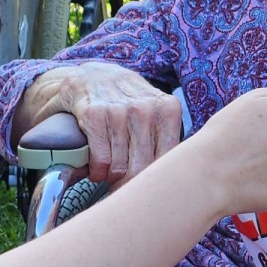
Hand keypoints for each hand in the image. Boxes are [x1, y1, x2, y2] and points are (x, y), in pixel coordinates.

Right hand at [42, 62, 182, 188]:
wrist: (91, 77)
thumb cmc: (128, 103)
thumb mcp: (156, 111)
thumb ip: (168, 141)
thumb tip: (175, 183)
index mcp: (168, 110)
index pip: (168, 162)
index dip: (155, 182)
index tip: (147, 189)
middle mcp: (145, 109)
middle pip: (143, 169)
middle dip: (131, 184)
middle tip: (124, 186)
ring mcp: (119, 111)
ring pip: (120, 168)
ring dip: (112, 177)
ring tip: (111, 172)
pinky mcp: (95, 115)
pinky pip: (101, 161)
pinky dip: (96, 171)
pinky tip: (97, 166)